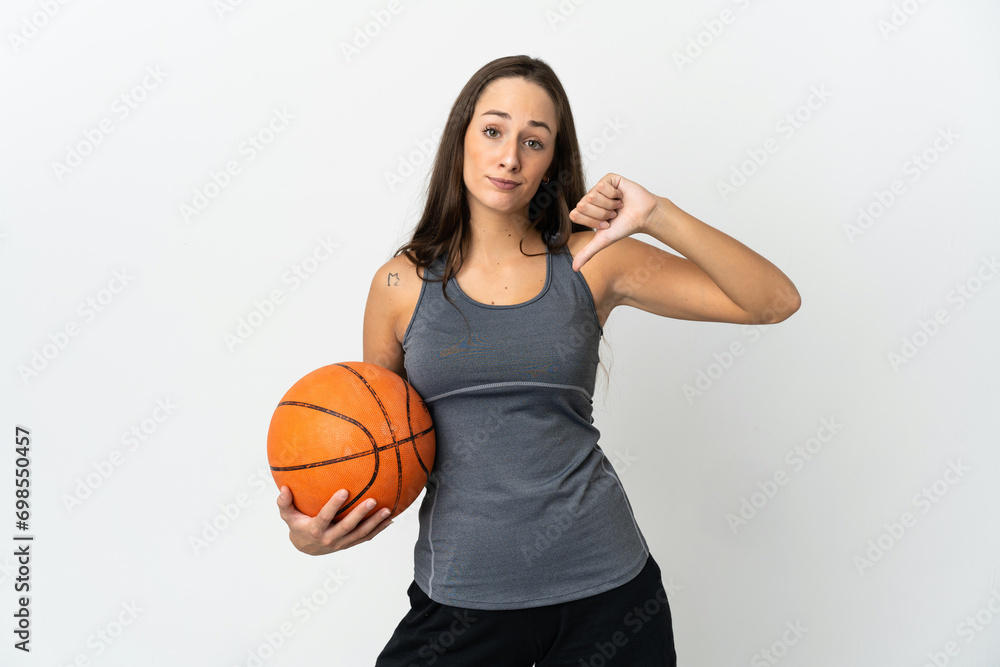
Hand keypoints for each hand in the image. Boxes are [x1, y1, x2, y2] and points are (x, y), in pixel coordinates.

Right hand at [276, 486, 393, 554]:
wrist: (306, 548)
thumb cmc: (297, 525)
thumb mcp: (287, 516)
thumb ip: (284, 503)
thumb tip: (284, 488)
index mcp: (315, 529)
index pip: (325, 516)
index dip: (334, 505)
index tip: (344, 490)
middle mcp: (330, 538)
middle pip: (348, 526)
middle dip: (360, 514)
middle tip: (373, 500)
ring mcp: (342, 543)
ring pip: (361, 533)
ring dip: (375, 522)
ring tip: (388, 510)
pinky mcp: (350, 544)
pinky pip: (366, 537)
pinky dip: (379, 529)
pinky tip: (391, 519)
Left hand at [569, 173, 660, 270]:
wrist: (644, 216)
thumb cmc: (625, 226)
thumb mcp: (603, 241)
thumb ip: (587, 253)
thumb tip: (574, 269)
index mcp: (584, 211)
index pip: (576, 214)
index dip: (592, 221)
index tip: (606, 224)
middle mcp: (589, 198)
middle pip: (583, 204)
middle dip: (601, 213)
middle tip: (613, 214)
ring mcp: (598, 187)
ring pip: (593, 194)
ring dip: (609, 204)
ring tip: (618, 206)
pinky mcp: (608, 178)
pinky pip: (603, 186)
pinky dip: (614, 195)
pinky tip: (621, 196)